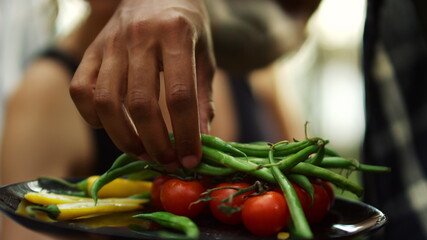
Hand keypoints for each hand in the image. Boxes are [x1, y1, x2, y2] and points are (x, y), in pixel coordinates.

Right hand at [70, 0, 215, 167]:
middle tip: (166, 161)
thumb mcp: (205, 55)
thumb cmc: (186, 25)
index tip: (190, 160)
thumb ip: (203, 96)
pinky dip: (92, 116)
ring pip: (105, 101)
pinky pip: (80, 90)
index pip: (179, 96)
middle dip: (154, 143)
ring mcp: (110, 42)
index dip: (185, 135)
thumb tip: (201, 139)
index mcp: (175, 34)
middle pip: (140, 103)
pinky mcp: (90, 49)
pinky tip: (111, 126)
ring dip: (123, 137)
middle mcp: (139, 36)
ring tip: (142, 151)